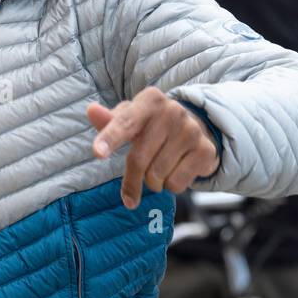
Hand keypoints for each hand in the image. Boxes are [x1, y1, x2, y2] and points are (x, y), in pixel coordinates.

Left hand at [87, 87, 219, 208]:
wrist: (194, 127)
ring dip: (152, 182)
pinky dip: (170, 186)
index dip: (110, 139)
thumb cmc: (150, 125)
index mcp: (150, 101)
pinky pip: (176, 183)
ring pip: (157, 175)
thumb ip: (109, 120)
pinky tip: (174, 172)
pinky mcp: (206, 150)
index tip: (97, 153)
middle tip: (129, 196)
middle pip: (139, 159)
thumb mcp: (130, 119)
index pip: (124, 123)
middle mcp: (172, 112)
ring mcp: (192, 130)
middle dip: (131, 182)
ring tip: (157, 170)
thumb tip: (92, 111)